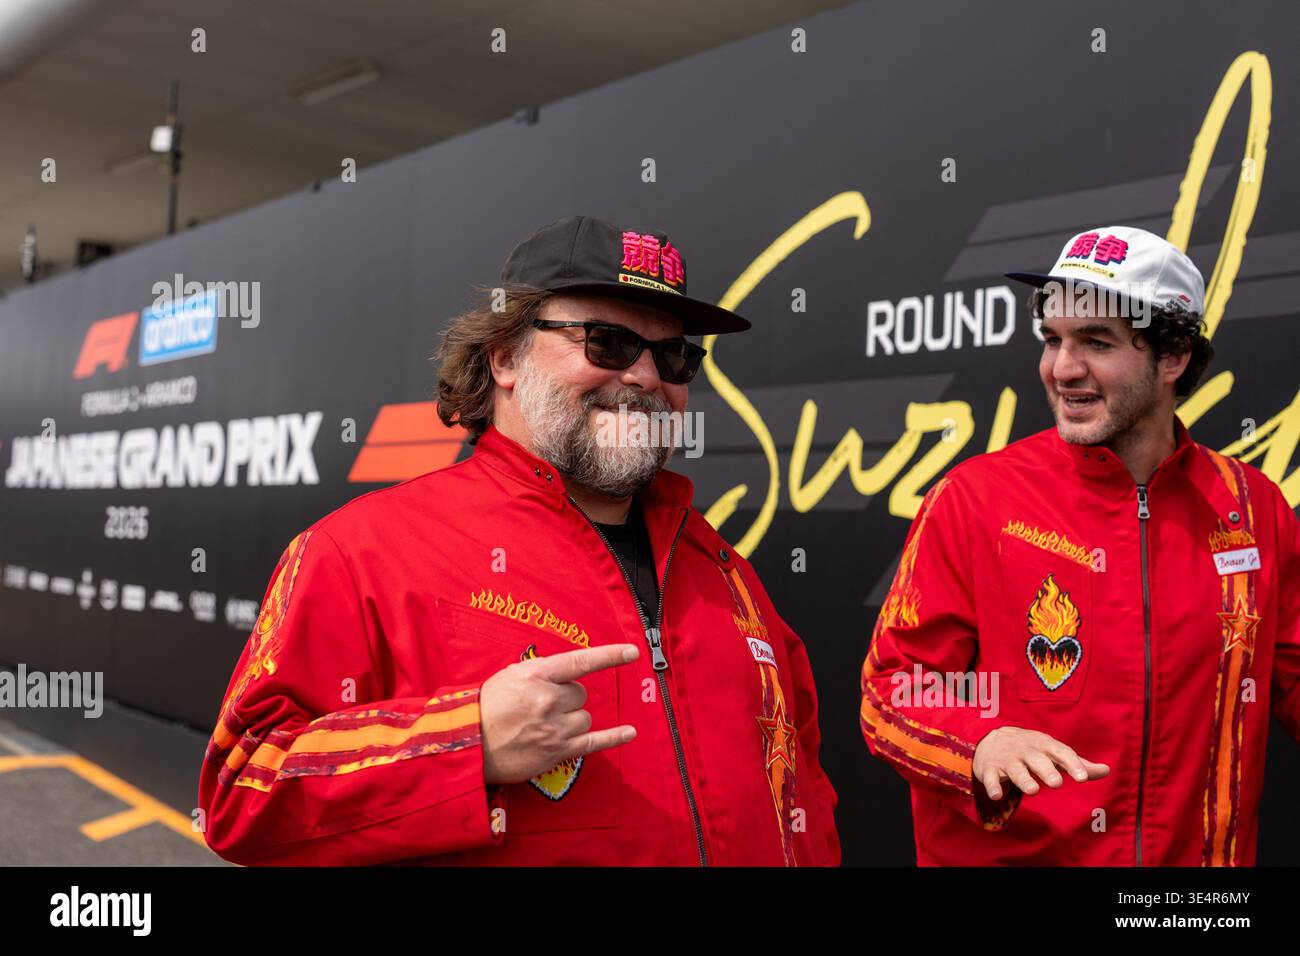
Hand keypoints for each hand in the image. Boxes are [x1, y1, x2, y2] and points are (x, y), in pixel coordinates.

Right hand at [480, 643, 639, 784]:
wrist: (467, 743)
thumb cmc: (486, 707)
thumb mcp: (511, 677)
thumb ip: (541, 673)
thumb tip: (565, 674)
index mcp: (537, 676)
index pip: (580, 662)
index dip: (609, 656)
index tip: (632, 652)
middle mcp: (548, 700)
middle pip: (581, 694)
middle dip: (567, 699)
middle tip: (542, 707)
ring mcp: (554, 727)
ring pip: (584, 718)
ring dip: (571, 720)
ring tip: (544, 726)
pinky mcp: (557, 751)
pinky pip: (594, 742)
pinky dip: (614, 737)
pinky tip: (630, 733)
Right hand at [972, 726, 1108, 799]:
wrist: (991, 740)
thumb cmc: (1031, 750)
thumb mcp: (1053, 752)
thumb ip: (1079, 764)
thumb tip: (1107, 770)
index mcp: (1044, 745)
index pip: (1060, 752)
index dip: (1072, 764)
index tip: (1082, 778)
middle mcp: (1026, 750)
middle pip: (1037, 759)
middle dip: (1046, 770)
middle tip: (1056, 783)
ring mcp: (1007, 759)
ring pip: (1015, 769)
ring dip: (1023, 779)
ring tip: (1033, 790)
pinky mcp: (989, 769)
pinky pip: (990, 777)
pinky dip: (992, 786)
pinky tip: (996, 796)